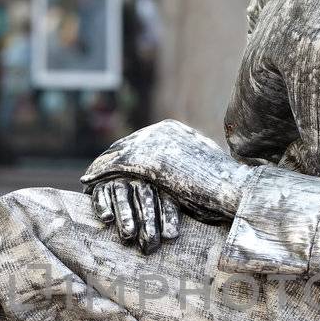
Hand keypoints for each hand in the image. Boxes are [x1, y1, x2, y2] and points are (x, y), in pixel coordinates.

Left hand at [82, 120, 251, 219]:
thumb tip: (185, 175)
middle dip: (109, 159)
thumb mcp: (201, 171)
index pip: (142, 141)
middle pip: (127, 144)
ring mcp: (153, 143)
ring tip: (89, 178)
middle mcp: (162, 131)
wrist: (231, 189)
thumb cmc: (223, 187)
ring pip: (117, 153)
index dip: (126, 153)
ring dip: (101, 167)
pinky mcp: (145, 160)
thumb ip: (188, 165)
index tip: (114, 163)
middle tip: (94, 171)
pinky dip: (99, 173)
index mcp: (176, 131)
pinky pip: (114, 165)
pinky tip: (88, 182)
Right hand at [91, 178, 180, 252]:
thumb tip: (171, 237)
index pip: (165, 200)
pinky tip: (107, 219)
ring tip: (129, 234)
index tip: (170, 237)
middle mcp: (139, 181)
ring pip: (122, 197)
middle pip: (145, 200)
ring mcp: (119, 182)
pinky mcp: (101, 185)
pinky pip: (101, 193)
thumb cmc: (143, 204)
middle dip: (148, 221)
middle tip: (149, 240)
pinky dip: (103, 205)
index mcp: (159, 186)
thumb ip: (166, 218)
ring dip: (126, 215)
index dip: (168, 218)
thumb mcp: (158, 206)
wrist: (114, 177)